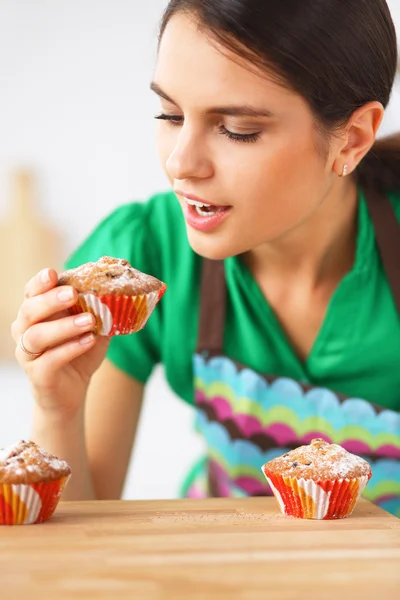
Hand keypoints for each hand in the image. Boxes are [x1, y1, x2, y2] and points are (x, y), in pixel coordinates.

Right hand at [11, 268, 110, 417]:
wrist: (72, 391)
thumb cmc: (79, 353)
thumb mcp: (92, 328)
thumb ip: (100, 310)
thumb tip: (119, 291)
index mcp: (36, 313)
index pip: (31, 292)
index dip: (39, 282)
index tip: (52, 273)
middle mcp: (25, 331)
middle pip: (29, 310)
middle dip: (50, 300)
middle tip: (73, 294)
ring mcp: (28, 354)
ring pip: (36, 336)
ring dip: (64, 326)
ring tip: (89, 321)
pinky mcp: (38, 375)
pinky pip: (49, 360)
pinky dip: (70, 348)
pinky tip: (89, 341)